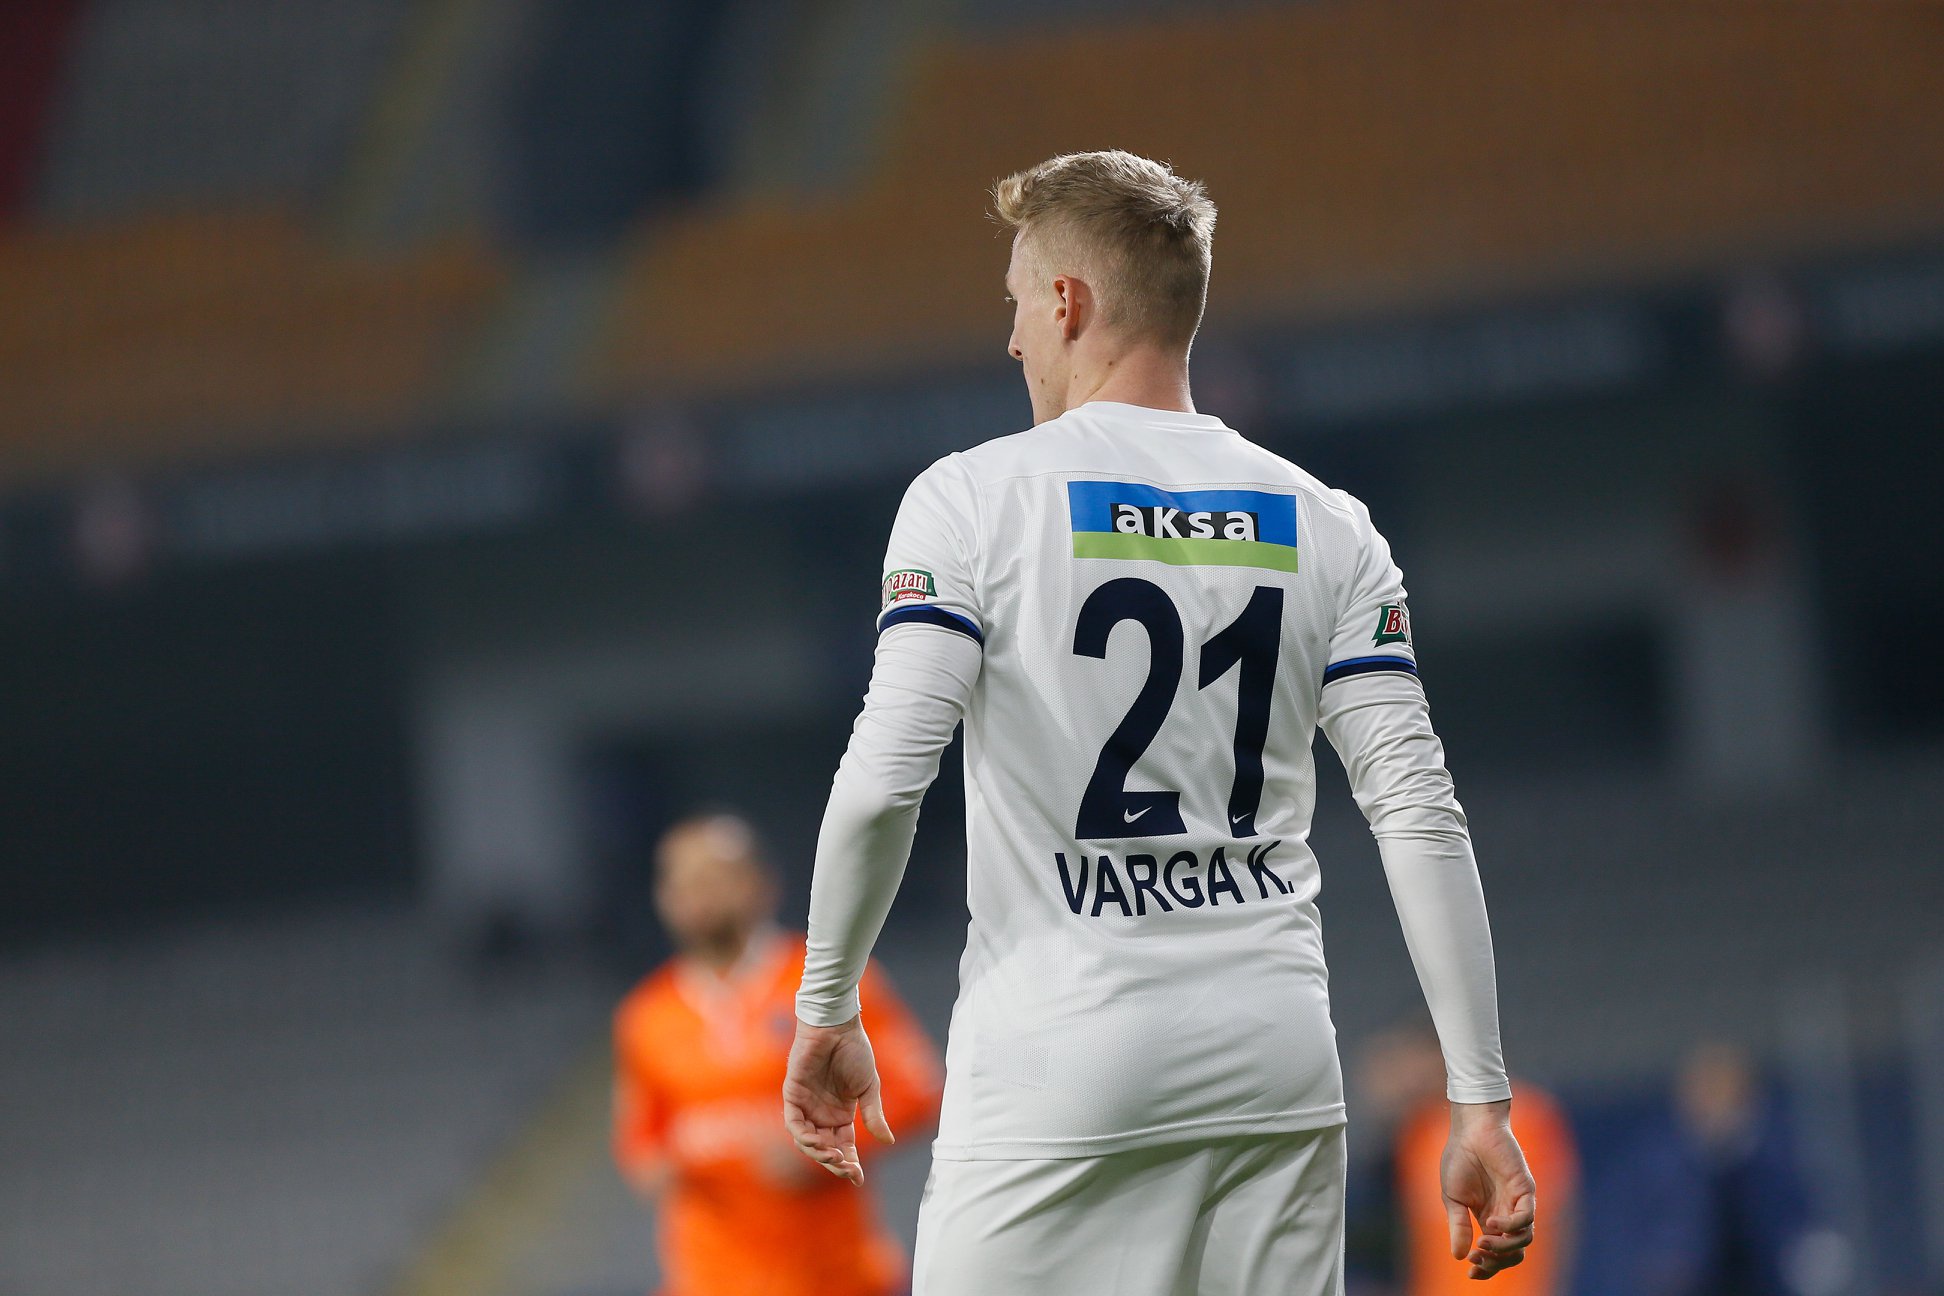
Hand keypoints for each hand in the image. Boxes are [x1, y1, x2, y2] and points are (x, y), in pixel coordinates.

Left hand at [782, 1014, 893, 1185]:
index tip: (858, 1178)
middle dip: (835, 1163)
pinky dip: (803, 1135)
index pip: (843, 1147)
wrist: (838, 1026)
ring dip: (819, 1152)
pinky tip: (817, 1142)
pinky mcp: (793, 1095)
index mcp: (841, 1115)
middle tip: (848, 1170)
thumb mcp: (869, 1088)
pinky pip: (793, 1123)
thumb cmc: (855, 1051)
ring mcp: (806, 1106)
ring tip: (833, 1156)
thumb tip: (887, 1142)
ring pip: (807, 1141)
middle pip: (825, 1149)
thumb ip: (874, 1115)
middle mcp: (822, 1114)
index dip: (850, 1164)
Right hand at [1441, 1100, 1536, 1279]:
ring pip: (1524, 1240)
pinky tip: (1491, 1223)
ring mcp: (1518, 1203)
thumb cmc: (1460, 1159)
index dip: (1487, 1269)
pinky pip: (1526, 1218)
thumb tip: (1459, 1257)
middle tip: (1477, 1259)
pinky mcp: (1525, 1189)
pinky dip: (1510, 1227)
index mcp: (1489, 1219)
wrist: (1470, 1130)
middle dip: (1496, 1263)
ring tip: (1483, 1241)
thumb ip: (1458, 1226)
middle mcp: (1507, 1215)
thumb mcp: (1452, 1198)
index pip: (1496, 1254)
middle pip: (1513, 1253)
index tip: (1471, 1275)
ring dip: (1503, 1247)